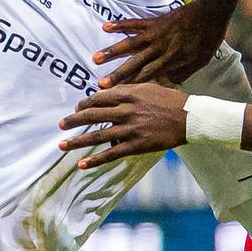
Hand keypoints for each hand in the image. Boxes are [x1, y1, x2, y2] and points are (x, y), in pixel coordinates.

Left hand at [58, 84, 186, 168]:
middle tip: (61, 125)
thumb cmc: (172, 100)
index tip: (76, 108)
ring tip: (62, 145)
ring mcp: (130, 128)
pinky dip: (94, 160)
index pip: (99, 98)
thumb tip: (111, 91)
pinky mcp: (136, 144)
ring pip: (97, 135)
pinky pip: (111, 153)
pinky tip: (81, 164)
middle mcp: (126, 110)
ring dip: (77, 141)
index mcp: (129, 93)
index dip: (84, 104)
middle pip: (92, 115)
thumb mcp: (149, 87)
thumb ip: (129, 89)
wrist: (190, 117)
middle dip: (73, 120)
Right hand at [93, 0, 226, 87]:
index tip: (118, 96)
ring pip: (130, 44)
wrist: (210, 11)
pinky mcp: (154, 21)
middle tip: (100, 85)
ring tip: (95, 58)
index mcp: (171, 60)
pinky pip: (134, 23)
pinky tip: (105, 27)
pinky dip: (119, 24)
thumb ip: (182, 73)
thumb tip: (167, 83)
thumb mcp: (199, 61)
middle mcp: (159, 48)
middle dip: (117, 75)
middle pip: (135, 64)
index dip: (132, 86)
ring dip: (111, 52)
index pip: (148, 76)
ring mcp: (155, 34)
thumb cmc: (207, 38)